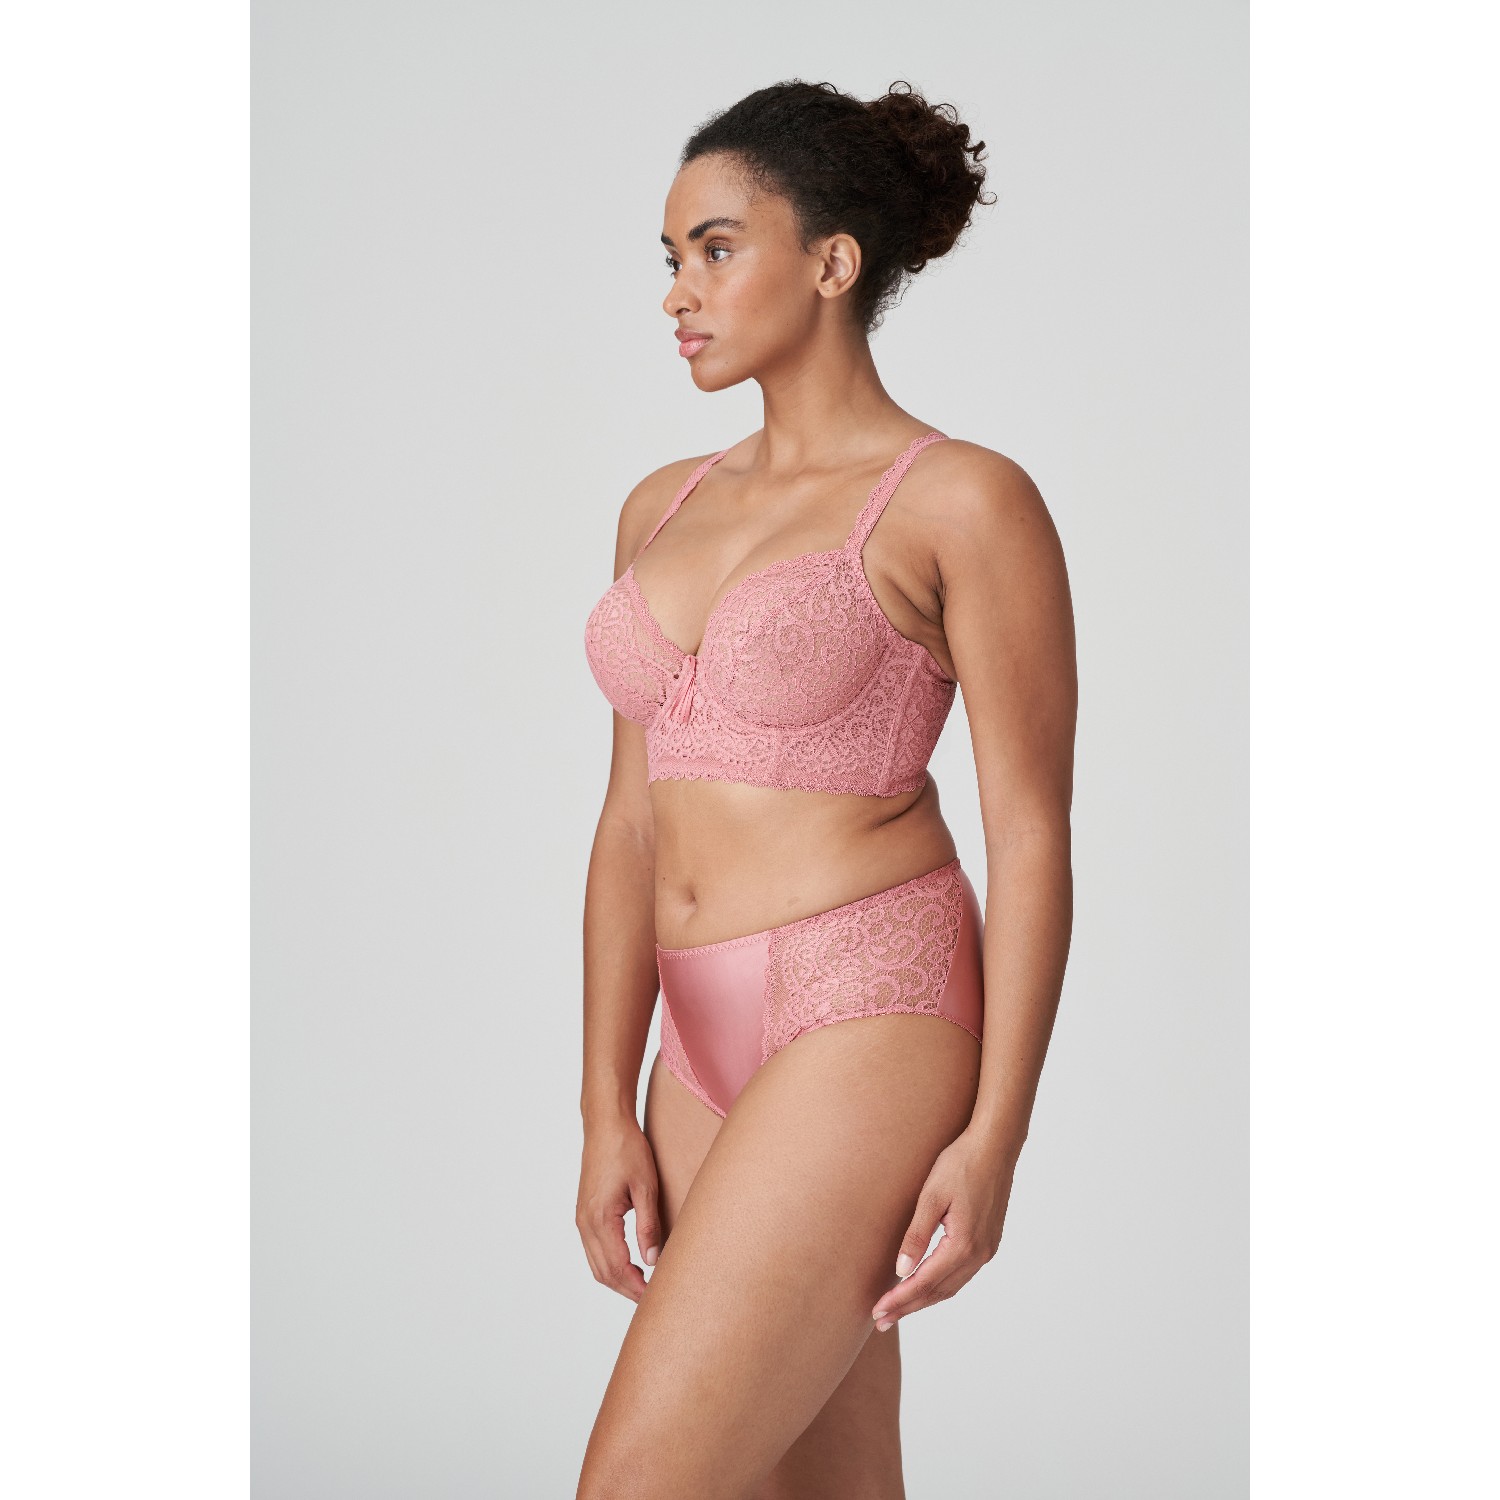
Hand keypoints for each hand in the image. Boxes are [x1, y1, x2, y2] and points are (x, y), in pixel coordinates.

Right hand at [576, 1113, 661, 1301]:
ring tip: (644, 1286)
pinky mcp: (584, 1213)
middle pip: (603, 1273)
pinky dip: (610, 1264)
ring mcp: (582, 1218)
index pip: (617, 1268)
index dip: (636, 1287)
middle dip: (627, 1289)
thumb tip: (653, 1261)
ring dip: (618, 1279)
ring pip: (597, 1264)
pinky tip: (630, 1264)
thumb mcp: (646, 1186)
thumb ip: (648, 1226)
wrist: (605, 1125)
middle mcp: (585, 1223)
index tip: (655, 1297)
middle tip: (652, 1298)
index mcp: (600, 1218)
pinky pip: (594, 1250)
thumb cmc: (626, 1149)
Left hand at [870, 1129, 1016, 1330]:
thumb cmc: (960, 1164)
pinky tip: (926, 1285)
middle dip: (909, 1307)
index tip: (877, 1311)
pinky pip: (961, 1274)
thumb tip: (901, 1271)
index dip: (899, 1299)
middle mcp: (979, 1255)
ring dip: (925, 1299)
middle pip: (938, 1292)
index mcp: (963, 1245)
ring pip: (951, 1286)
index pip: (924, 1283)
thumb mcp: (931, 1196)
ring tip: (899, 1308)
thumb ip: (916, 1235)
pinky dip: (941, 1285)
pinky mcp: (988, 1242)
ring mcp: (987, 1250)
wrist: (995, 1147)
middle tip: (882, 1320)